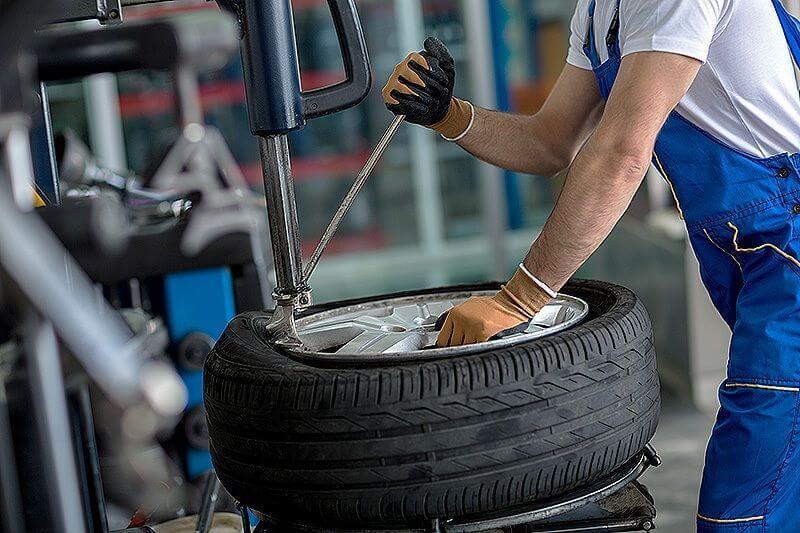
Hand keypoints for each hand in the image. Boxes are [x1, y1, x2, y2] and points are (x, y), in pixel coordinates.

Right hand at [382, 37, 471, 137]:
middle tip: (439, 94)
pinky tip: (424, 108)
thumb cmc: (441, 87)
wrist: (439, 108)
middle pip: (412, 75)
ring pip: (405, 88)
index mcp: (413, 59)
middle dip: (430, 87)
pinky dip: (414, 106)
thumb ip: (441, 52)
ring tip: (433, 103)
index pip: (419, 60)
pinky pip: (397, 100)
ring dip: (423, 98)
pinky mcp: (388, 96)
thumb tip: (427, 42)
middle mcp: (400, 68)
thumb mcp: (447, 67)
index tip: (444, 82)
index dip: (433, 73)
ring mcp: (393, 82)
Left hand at [436, 267, 552, 346]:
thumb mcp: (468, 306)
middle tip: (464, 347)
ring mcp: (471, 327)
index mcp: (455, 313)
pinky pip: (477, 347)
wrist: (509, 304)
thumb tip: (442, 329)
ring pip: (464, 348)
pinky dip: (480, 348)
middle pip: (452, 345)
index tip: (447, 350)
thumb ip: (455, 318)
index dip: (445, 346)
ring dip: (470, 348)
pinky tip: (483, 343)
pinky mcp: (483, 333)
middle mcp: (461, 319)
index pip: (442, 338)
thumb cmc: (491, 306)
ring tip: (476, 343)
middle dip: (458, 348)